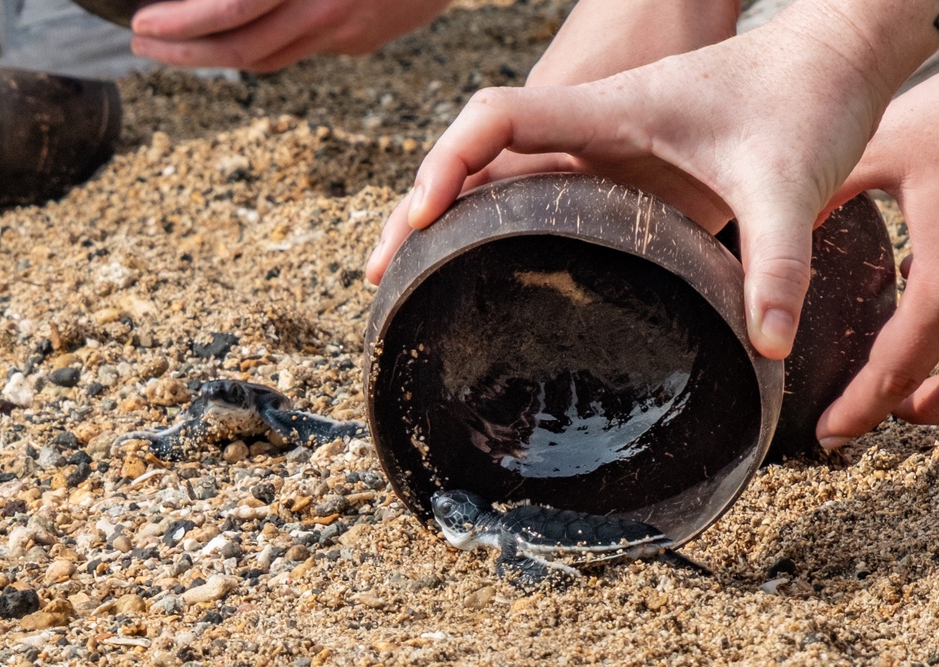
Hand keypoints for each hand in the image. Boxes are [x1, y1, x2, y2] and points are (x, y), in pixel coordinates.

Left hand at [130, 0, 451, 70]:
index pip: (232, 10)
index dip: (182, 23)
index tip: (144, 27)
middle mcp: (328, 10)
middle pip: (243, 49)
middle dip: (186, 54)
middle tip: (146, 48)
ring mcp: (348, 31)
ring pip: (269, 59)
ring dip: (216, 58)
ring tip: (177, 50)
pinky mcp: (361, 40)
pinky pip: (299, 51)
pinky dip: (259, 49)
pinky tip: (236, 39)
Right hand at [368, 0, 937, 362]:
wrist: (823, 65)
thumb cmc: (799, 100)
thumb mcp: (788, 179)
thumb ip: (777, 259)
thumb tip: (765, 346)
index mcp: (605, 114)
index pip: (495, 119)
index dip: (445, 163)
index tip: (417, 221)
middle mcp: (587, 133)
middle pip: (474, 158)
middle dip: (420, 209)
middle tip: (381, 276)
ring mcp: (598, 157)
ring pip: (499, 182)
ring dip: (450, 226)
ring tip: (411, 289)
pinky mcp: (617, 180)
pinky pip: (538, 201)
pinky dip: (498, 234)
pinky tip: (491, 281)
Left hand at [816, 74, 938, 447]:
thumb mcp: (873, 155)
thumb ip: (821, 207)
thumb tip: (763, 253)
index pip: (910, 352)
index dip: (868, 399)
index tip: (830, 432)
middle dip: (904, 405)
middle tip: (849, 426)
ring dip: (938, 386)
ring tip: (896, 405)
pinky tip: (920, 345)